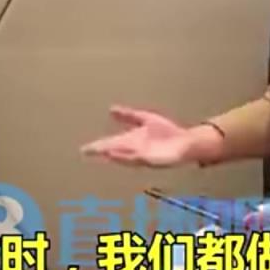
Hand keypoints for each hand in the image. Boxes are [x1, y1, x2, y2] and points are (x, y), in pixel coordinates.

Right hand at [80, 105, 209, 167]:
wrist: (185, 142)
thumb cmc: (168, 133)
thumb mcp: (145, 119)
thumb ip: (128, 115)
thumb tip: (111, 109)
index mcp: (131, 140)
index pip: (110, 143)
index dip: (97, 145)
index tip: (84, 148)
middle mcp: (134, 149)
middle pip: (113, 149)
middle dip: (100, 150)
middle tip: (85, 151)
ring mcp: (142, 155)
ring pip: (123, 155)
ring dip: (111, 154)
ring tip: (99, 150)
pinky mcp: (151, 159)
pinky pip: (135, 158)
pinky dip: (125, 156)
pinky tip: (117, 153)